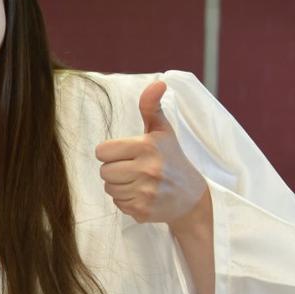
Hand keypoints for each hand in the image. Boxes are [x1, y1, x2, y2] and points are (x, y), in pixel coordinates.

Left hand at [95, 80, 207, 225]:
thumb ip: (151, 106)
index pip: (102, 152)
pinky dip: (127, 200)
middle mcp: (146, 170)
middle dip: (115, 169)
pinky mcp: (144, 211)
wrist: (192, 196)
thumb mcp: (163, 131)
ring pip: (110, 188)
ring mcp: (146, 193)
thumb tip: (158, 82)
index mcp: (147, 147)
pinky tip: (143, 194)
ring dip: (120, 186)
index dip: (110, 152)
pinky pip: (118, 204)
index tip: (125, 153)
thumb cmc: (172, 159)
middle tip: (134, 168)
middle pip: (104, 172)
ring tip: (139, 181)